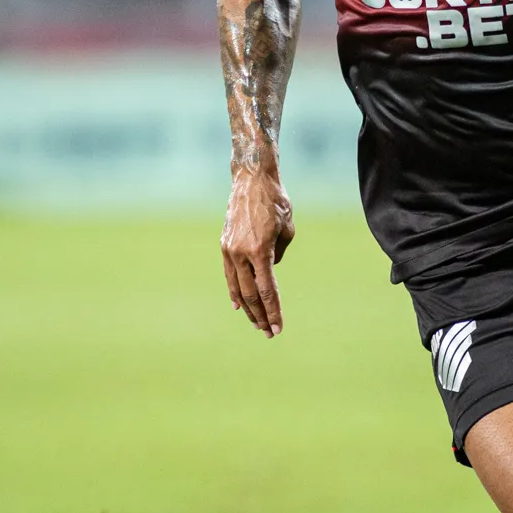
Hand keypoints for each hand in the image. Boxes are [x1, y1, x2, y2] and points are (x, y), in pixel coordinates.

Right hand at [220, 169, 294, 336]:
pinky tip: (238, 305)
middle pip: (252, 294)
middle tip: (269, 333)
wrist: (251, 180)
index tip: (278, 328)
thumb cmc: (276, 202)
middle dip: (261, 316)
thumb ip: (278, 255)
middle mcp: (241, 253)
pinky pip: (229, 274)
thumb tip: (269, 272)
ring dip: (247, 308)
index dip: (273, 311)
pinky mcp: (225, 245)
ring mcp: (229, 250)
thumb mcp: (287, 230)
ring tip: (256, 324)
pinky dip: (234, 290)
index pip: (267, 290)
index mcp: (260, 250)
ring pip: (238, 287)